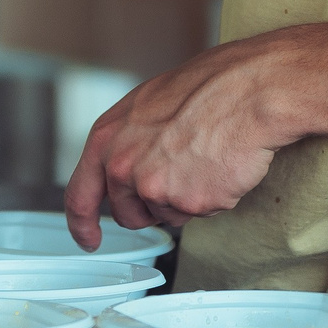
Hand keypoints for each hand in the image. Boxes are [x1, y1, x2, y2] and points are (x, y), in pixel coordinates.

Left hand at [62, 26, 317, 247]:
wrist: (248, 91)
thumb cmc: (205, 88)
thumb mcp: (145, 107)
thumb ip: (125, 143)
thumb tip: (122, 168)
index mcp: (106, 139)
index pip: (79, 195)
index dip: (82, 224)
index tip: (88, 239)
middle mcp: (123, 166)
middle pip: (128, 215)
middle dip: (149, 208)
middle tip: (177, 176)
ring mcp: (154, 188)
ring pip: (166, 215)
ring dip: (184, 199)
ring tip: (202, 159)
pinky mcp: (188, 204)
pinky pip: (198, 213)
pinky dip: (211, 197)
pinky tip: (220, 166)